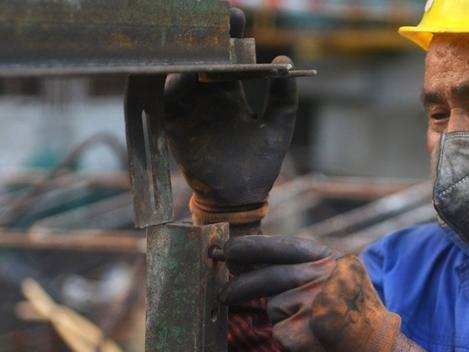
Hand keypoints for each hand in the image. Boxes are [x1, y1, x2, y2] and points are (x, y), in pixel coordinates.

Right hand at [163, 9, 297, 224]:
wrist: (240, 196)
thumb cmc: (261, 163)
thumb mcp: (278, 126)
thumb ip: (284, 96)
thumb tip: (284, 61)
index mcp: (230, 92)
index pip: (227, 55)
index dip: (229, 35)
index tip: (234, 15)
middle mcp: (205, 95)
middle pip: (199, 56)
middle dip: (201, 34)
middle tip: (204, 14)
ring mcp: (188, 107)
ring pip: (178, 70)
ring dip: (181, 51)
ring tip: (188, 32)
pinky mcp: (173, 122)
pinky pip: (162, 94)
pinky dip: (162, 77)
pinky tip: (170, 63)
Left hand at [218, 235, 401, 351]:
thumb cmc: (355, 315)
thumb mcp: (338, 279)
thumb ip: (302, 267)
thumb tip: (248, 260)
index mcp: (332, 260)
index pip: (284, 246)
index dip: (252, 247)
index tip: (227, 250)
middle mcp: (324, 277)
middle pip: (270, 276)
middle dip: (240, 285)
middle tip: (222, 293)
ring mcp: (314, 303)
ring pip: (274, 306)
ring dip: (282, 317)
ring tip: (311, 326)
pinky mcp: (304, 331)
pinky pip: (279, 332)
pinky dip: (289, 339)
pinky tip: (312, 342)